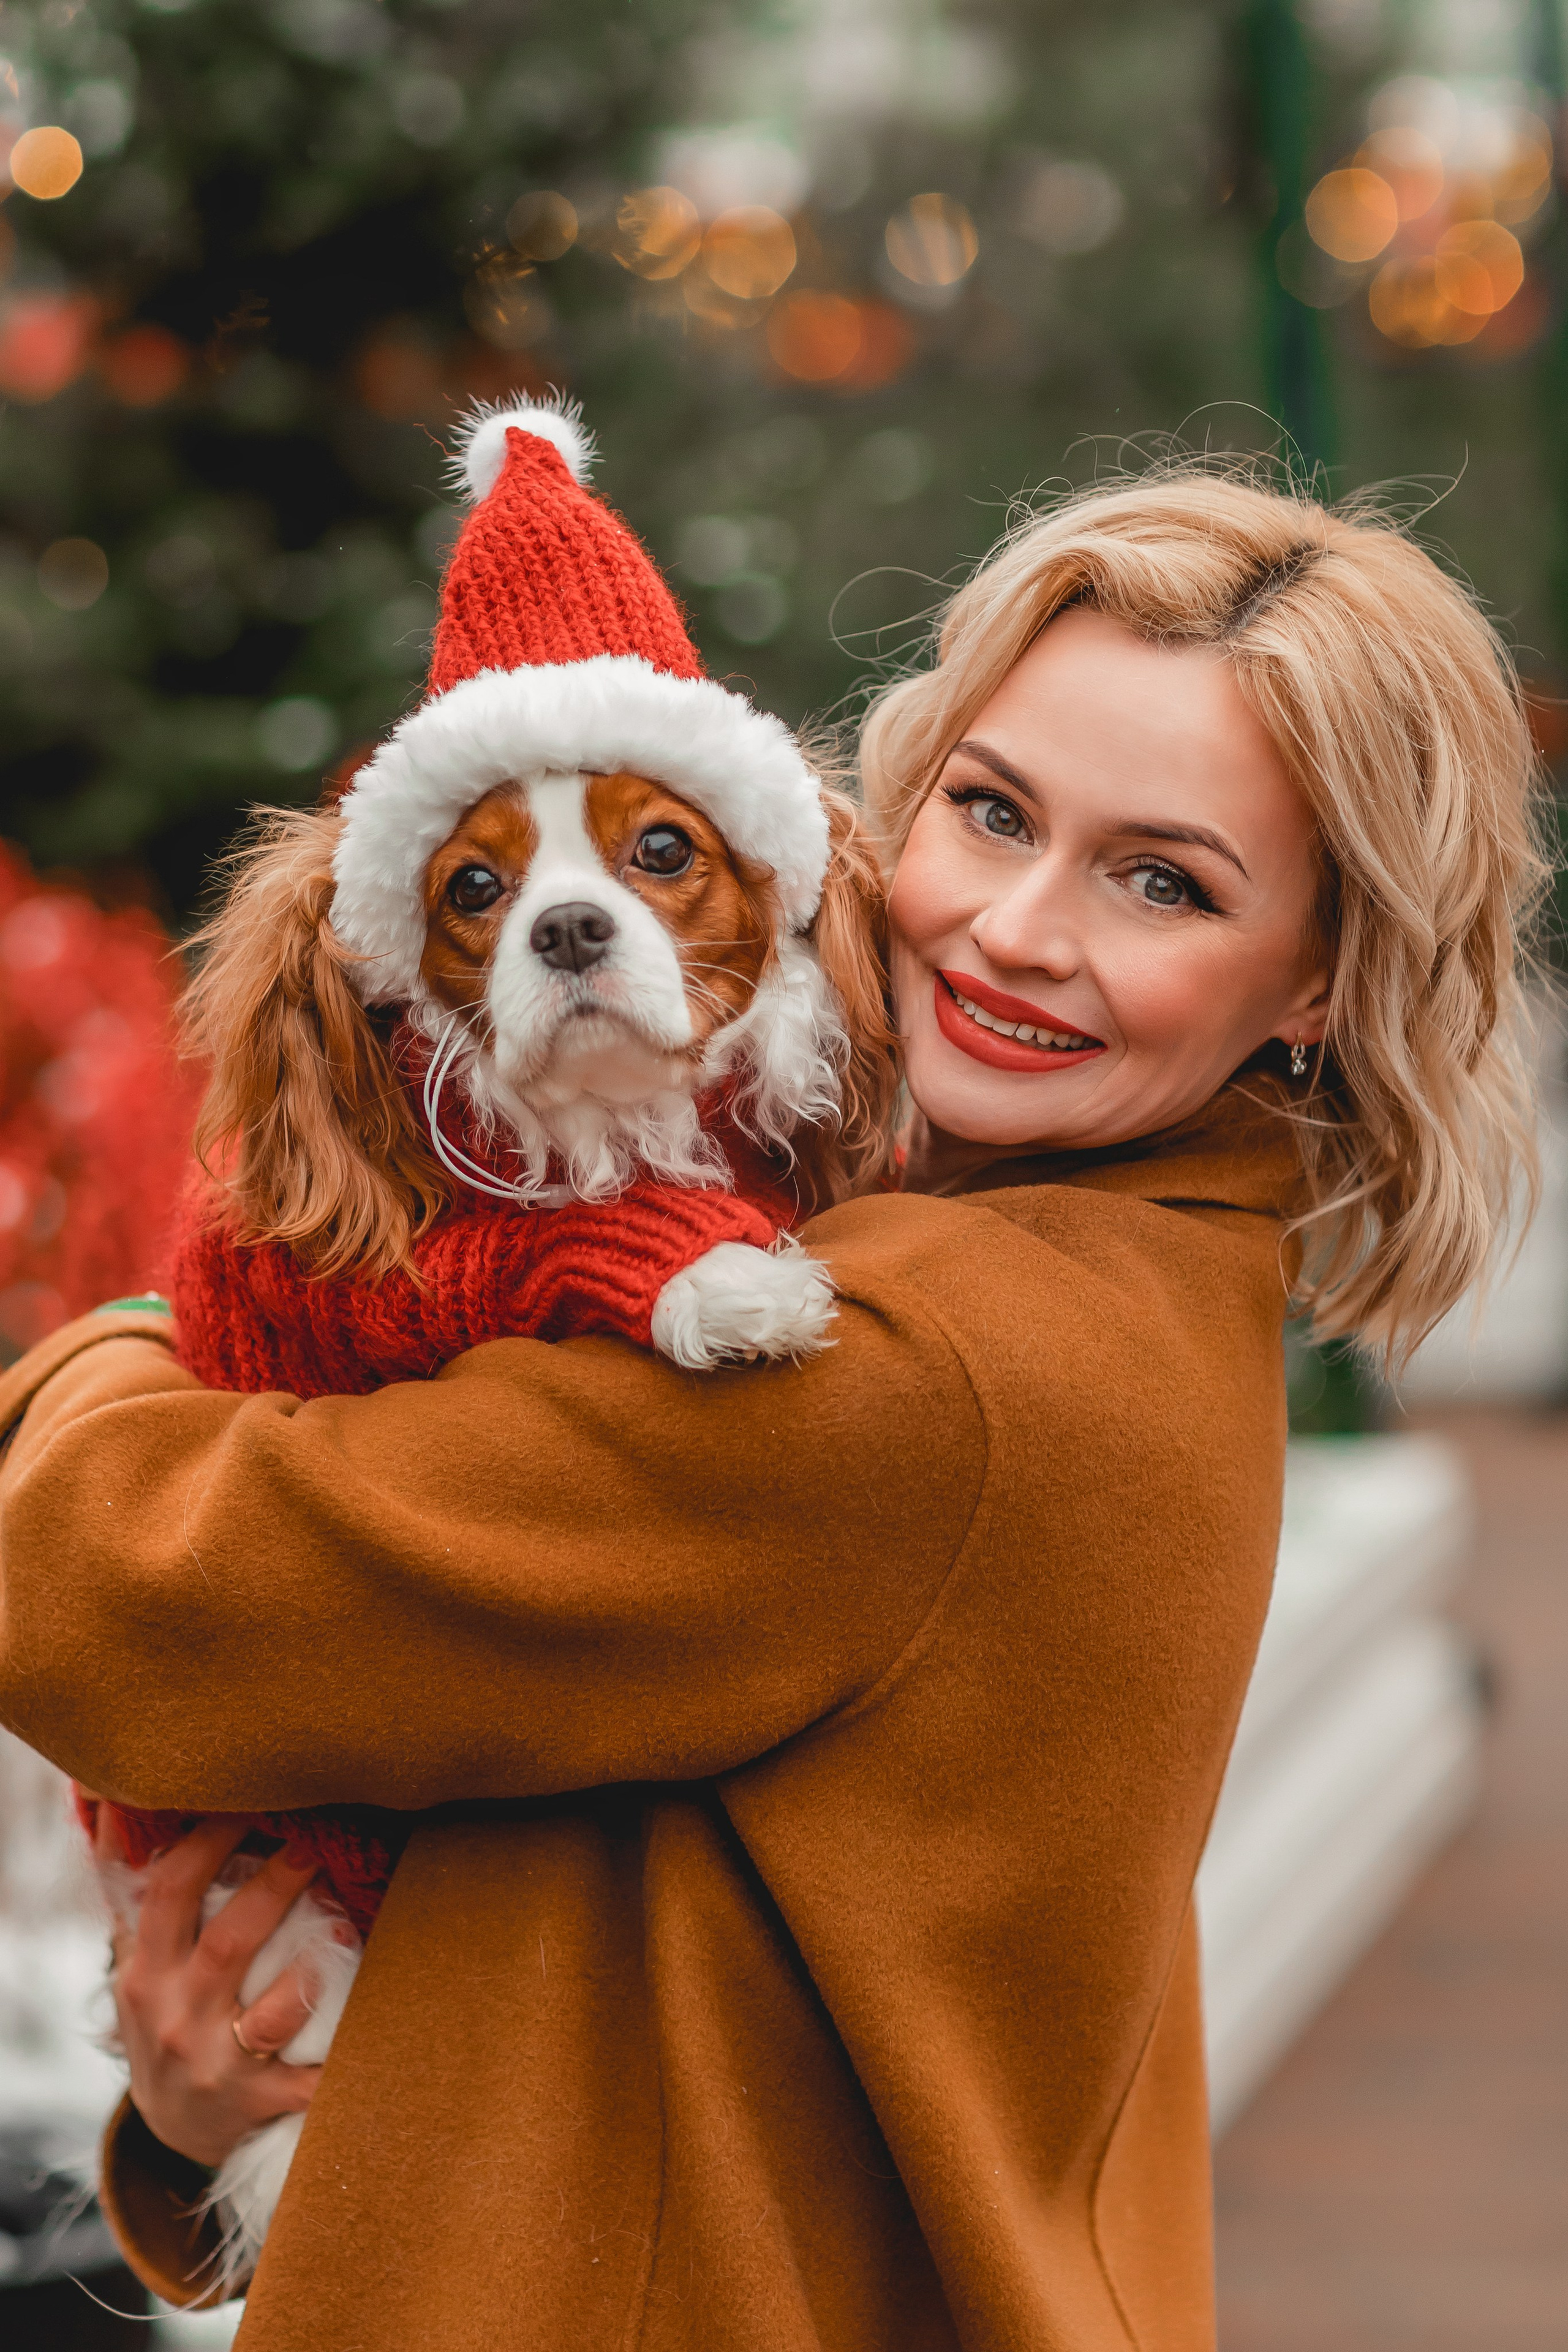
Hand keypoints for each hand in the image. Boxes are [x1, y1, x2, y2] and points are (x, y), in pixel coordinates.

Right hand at [99, 1810, 326, 2169]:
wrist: (172, 2126)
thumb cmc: (164, 2015)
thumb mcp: (139, 1959)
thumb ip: (135, 1889)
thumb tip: (109, 1796)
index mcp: (146, 1972)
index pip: (169, 1895)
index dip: (207, 1842)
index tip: (247, 1800)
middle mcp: (176, 2017)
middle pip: (227, 1944)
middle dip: (273, 1888)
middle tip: (314, 1841)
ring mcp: (218, 2064)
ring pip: (268, 2014)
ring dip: (308, 1969)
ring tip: (346, 1922)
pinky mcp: (259, 2102)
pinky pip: (306, 2080)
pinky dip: (336, 2059)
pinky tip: (373, 2027)